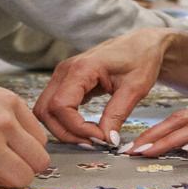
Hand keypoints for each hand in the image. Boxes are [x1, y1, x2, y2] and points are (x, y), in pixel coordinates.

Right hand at [33, 28, 172, 146]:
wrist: (142, 44)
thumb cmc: (141, 59)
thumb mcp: (135, 89)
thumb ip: (117, 114)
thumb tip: (107, 140)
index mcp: (81, 68)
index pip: (61, 106)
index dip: (77, 128)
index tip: (101, 138)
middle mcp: (65, 70)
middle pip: (46, 111)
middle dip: (67, 133)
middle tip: (94, 143)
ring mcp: (62, 76)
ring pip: (45, 111)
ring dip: (64, 130)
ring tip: (91, 139)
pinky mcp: (66, 83)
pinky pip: (54, 107)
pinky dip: (66, 123)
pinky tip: (87, 130)